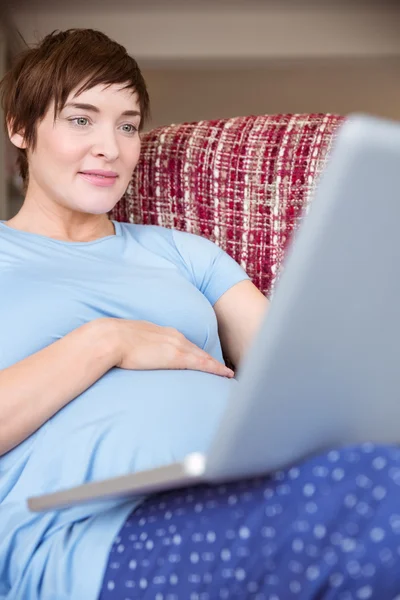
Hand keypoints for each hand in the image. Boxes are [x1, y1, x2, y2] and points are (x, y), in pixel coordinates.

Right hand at [102, 318, 234, 377]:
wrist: (109, 339)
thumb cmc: (111, 342)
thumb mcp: (126, 342)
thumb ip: (133, 348)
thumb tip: (127, 357)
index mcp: (160, 332)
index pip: (183, 344)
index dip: (194, 353)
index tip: (202, 359)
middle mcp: (173, 336)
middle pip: (197, 349)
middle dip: (210, 358)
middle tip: (223, 368)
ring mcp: (176, 345)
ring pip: (203, 356)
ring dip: (216, 365)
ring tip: (228, 373)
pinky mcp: (177, 357)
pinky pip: (203, 364)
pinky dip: (216, 369)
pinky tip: (225, 374)